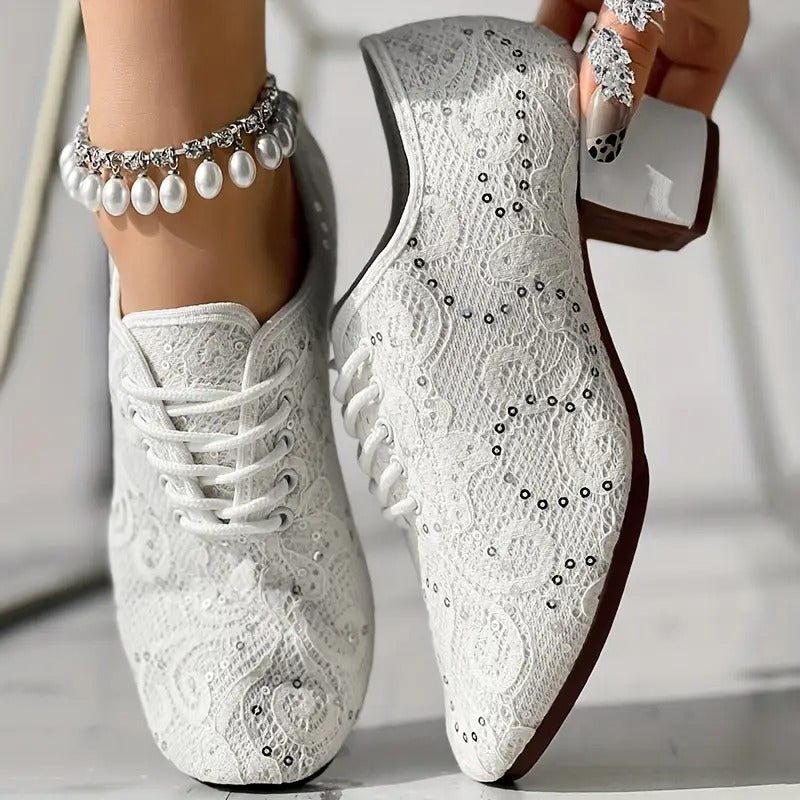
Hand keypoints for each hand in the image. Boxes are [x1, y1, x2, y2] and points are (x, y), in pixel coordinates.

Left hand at [536, 0, 749, 161]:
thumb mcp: (656, 0)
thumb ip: (628, 54)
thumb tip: (605, 122)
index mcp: (705, 35)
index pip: (681, 114)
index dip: (647, 149)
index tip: (614, 181)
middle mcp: (662, 29)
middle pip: (626, 100)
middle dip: (596, 130)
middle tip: (568, 165)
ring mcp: (618, 10)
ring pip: (587, 71)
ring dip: (562, 97)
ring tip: (543, 133)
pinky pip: (556, 31)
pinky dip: (539, 56)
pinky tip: (527, 84)